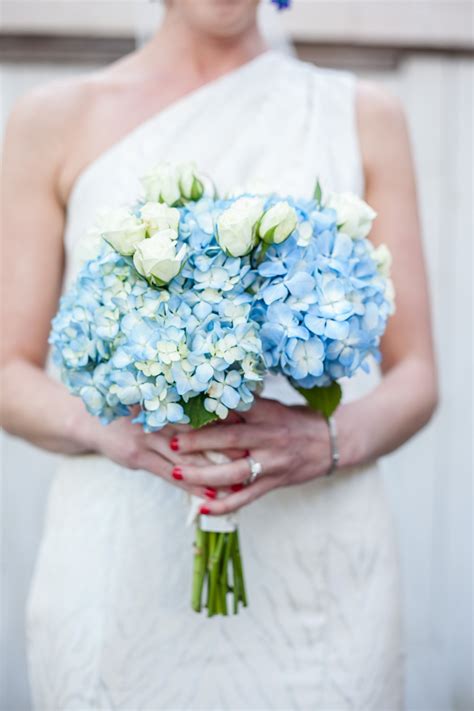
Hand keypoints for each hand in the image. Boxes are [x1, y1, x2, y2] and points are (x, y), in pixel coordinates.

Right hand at [91, 410, 246, 501]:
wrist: (90, 419)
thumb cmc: (129, 407)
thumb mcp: (152, 396)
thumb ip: (179, 401)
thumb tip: (217, 401)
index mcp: (164, 398)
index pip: (201, 407)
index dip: (225, 415)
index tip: (250, 423)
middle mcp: (158, 416)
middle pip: (199, 432)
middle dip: (225, 444)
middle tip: (252, 452)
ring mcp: (147, 437)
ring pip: (187, 457)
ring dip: (213, 470)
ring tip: (238, 480)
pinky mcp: (138, 457)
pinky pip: (170, 474)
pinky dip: (191, 483)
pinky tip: (209, 493)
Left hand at [166, 397, 331, 513]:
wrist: (333, 441)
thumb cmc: (296, 420)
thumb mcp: (273, 406)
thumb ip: (244, 405)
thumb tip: (206, 397)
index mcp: (266, 412)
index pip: (234, 407)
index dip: (207, 409)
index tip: (180, 408)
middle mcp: (269, 436)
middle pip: (230, 439)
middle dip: (198, 441)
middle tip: (171, 442)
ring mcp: (272, 462)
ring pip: (234, 472)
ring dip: (203, 475)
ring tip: (177, 472)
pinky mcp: (275, 482)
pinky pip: (246, 497)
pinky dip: (223, 505)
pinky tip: (202, 508)